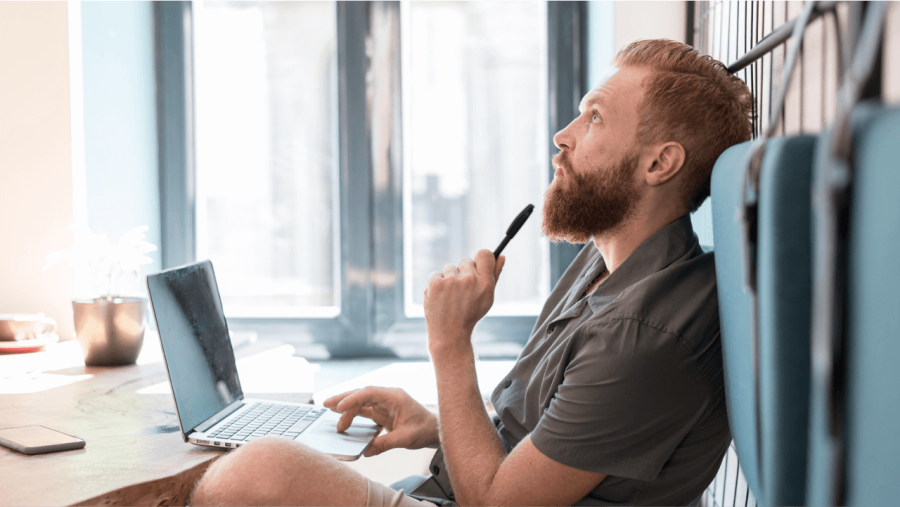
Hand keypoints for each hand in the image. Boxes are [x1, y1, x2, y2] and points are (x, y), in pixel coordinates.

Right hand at [323, 387, 438, 456]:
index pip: (369, 393)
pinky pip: (365, 411)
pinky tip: (343, 420)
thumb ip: (385, 443)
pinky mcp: (383, 413)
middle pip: (362, 394)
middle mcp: (388, 397)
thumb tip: (366, 451)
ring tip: (331, 414)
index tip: (339, 407)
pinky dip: (354, 415)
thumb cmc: (424, 430)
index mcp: (395, 396)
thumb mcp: (405, 438)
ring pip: (361, 402)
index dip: (353, 399)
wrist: (434, 430)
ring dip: (347, 408)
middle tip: (326, 404)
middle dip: (344, 398)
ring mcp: (385, 404)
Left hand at [424, 249, 504, 354]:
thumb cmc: (470, 315)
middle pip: (466, 260)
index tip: (477, 264)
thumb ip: (494, 275)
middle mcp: (469, 280)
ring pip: (450, 268)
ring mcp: (451, 281)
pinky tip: (441, 298)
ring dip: (450, 278)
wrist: (449, 335)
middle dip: (464, 272)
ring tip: (451, 297)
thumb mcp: (487, 298)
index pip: (485, 254)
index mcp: (485, 284)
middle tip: (462, 291)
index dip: (481, 257)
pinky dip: (437, 284)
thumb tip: (501, 256)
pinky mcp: (435, 284)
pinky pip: (436, 274)